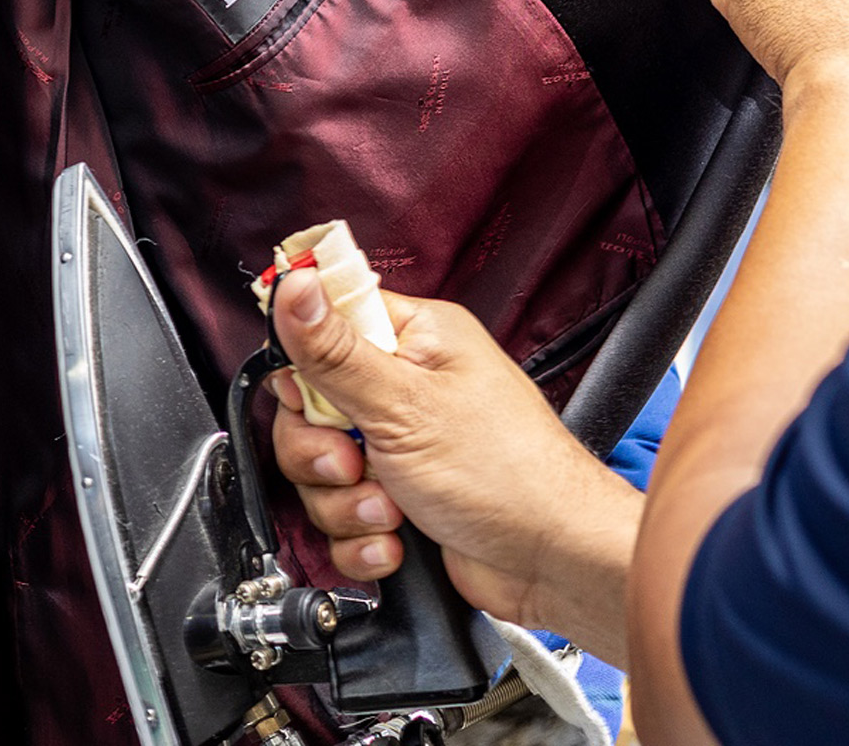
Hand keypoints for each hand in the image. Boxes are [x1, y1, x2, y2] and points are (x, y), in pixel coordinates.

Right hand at [270, 270, 639, 655]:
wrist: (553, 564)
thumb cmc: (511, 473)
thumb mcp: (405, 405)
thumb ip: (335, 351)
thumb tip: (295, 284)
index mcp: (416, 337)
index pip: (327, 321)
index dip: (302, 359)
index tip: (303, 391)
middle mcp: (405, 385)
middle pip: (307, 404)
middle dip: (320, 449)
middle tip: (354, 461)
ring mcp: (399, 444)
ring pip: (319, 466)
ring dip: (346, 500)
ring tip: (388, 507)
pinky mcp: (395, 497)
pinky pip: (341, 513)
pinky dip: (360, 536)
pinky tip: (394, 538)